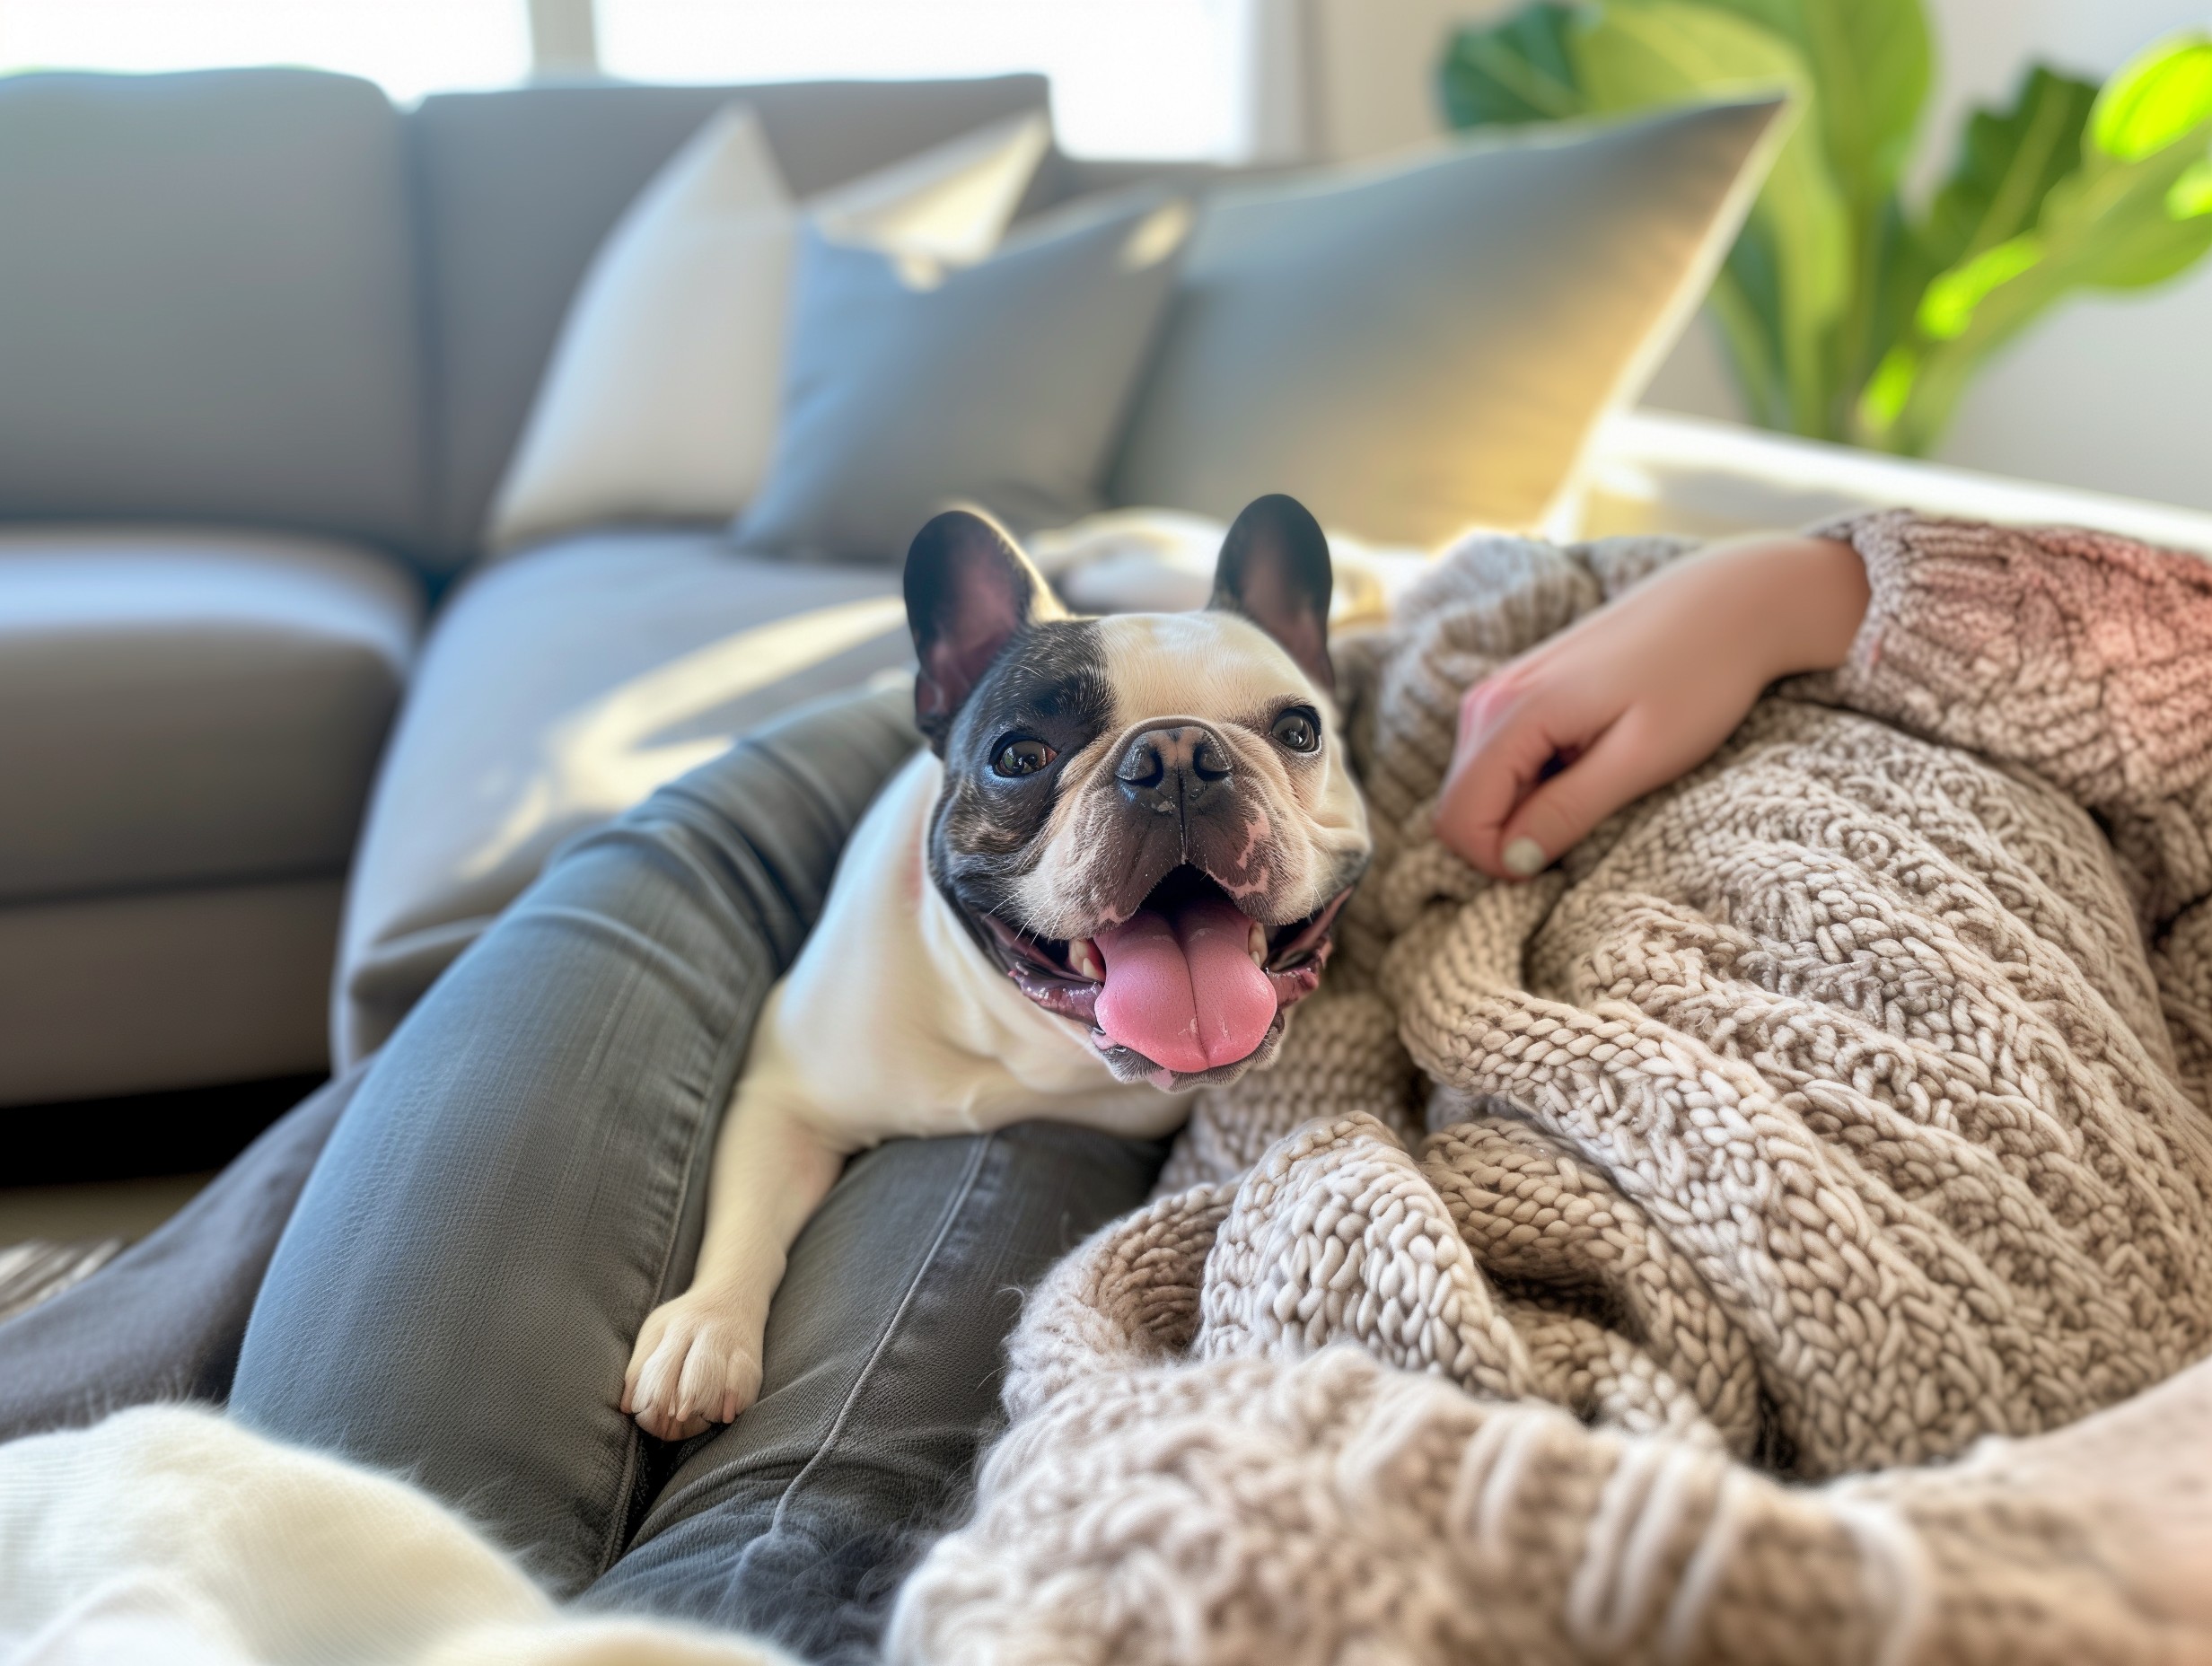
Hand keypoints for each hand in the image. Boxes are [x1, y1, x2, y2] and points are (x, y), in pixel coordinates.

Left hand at [622, 1285, 766, 1440]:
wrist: (735, 1292)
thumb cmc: (687, 1320)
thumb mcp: (656, 1331)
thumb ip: (639, 1368)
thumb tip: (627, 1408)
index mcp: (672, 1328)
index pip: (657, 1374)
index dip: (651, 1407)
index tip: (651, 1421)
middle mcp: (703, 1333)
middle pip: (689, 1383)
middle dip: (678, 1413)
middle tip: (672, 1428)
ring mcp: (730, 1344)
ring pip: (716, 1387)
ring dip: (704, 1411)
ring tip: (698, 1419)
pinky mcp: (752, 1356)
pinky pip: (744, 1386)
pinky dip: (735, 1404)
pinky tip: (726, 1414)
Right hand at [1436, 535, 1868, 880]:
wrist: (1727, 602)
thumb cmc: (1698, 678)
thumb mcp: (1641, 758)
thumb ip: (1568, 810)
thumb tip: (1512, 860)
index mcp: (1512, 713)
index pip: (1458, 819)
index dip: (1501, 861)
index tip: (1562, 861)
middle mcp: (1487, 699)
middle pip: (1458, 806)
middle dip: (1509, 836)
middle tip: (1590, 819)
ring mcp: (1498, 691)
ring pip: (1476, 786)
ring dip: (1524, 809)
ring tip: (1598, 782)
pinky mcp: (1517, 691)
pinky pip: (1498, 761)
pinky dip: (1534, 782)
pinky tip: (1591, 759)